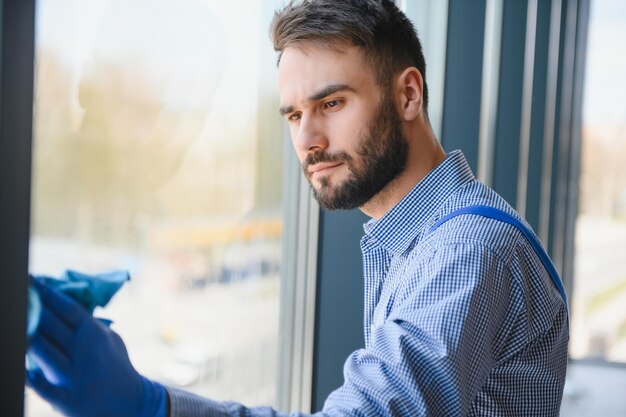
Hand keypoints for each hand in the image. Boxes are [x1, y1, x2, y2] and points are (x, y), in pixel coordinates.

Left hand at [26, 278, 166, 416]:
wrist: (130, 404)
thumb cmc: (117, 367)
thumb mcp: (110, 340)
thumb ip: (89, 324)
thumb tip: (67, 308)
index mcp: (94, 333)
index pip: (67, 308)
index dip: (48, 293)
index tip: (31, 280)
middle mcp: (83, 351)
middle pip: (51, 325)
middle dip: (33, 308)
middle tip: (18, 292)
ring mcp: (74, 375)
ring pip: (44, 352)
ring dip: (28, 337)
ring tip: (16, 319)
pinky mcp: (65, 398)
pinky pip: (42, 386)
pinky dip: (31, 377)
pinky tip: (20, 368)